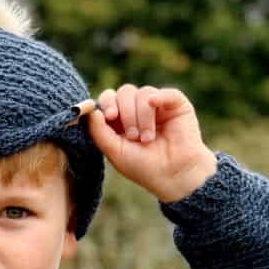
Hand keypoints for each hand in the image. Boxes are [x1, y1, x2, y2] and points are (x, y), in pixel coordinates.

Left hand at [81, 85, 216, 201]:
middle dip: (126, 113)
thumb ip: (99, 132)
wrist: (174, 176)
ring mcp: (157, 105)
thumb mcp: (115, 152)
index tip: (110, 116)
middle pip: (124, 92)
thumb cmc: (144, 167)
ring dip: (142, 116)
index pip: (109, 98)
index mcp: (121, 120)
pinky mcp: (176, 105)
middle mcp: (138, 109)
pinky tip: (155, 106)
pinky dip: (159, 97)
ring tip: (147, 138)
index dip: (107, 102)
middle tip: (132, 136)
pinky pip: (166, 92)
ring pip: (143, 93)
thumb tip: (92, 110)